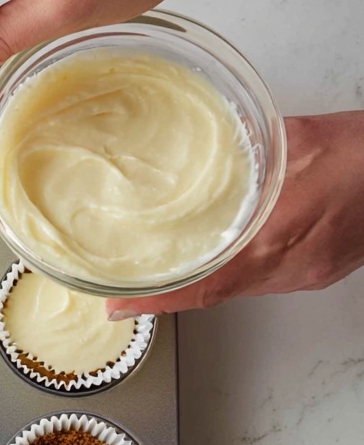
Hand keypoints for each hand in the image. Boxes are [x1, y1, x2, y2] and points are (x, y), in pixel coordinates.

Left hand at [105, 112, 363, 316]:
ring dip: (206, 284)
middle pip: (217, 295)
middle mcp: (289, 268)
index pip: (203, 287)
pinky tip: (230, 254)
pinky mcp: (323, 270)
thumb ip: (250, 146)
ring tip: (169, 275)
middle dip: (174, 296)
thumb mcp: (298, 138)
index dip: (158, 302)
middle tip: (132, 292)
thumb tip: (219, 141)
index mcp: (275, 239)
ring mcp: (308, 274)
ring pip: (243, 289)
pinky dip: (240, 272)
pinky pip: (268, 280)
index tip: (121, 307)